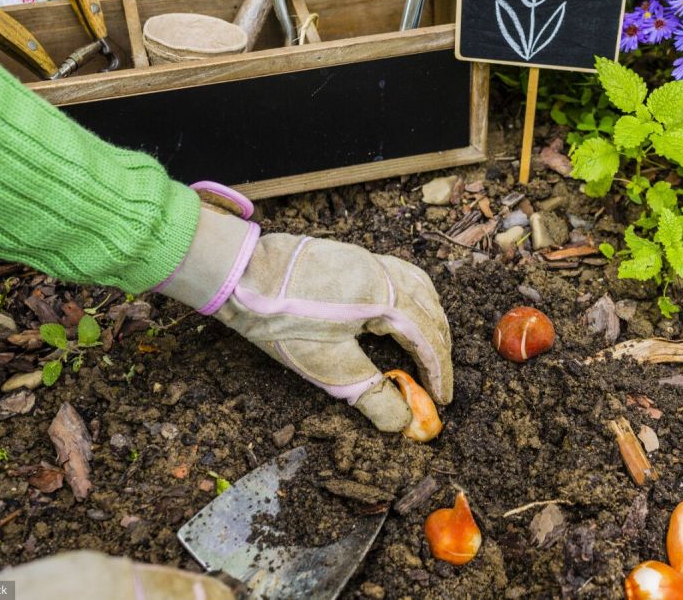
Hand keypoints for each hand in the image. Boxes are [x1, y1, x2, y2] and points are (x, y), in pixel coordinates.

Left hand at [158, 183, 451, 431]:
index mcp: (385, 297)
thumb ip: (370, 394)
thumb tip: (403, 424)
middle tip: (438, 383)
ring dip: (431, 323)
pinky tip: (404, 312)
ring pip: (421, 291)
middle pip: (430, 313)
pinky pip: (403, 277)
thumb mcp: (327, 365)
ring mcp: (371, 261)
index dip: (438, 372)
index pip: (427, 338)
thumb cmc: (281, 320)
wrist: (240, 274)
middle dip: (438, 350)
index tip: (442, 400)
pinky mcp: (356, 258)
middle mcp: (386, 273)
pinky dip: (416, 300)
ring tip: (430, 350)